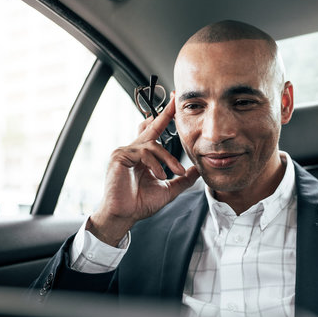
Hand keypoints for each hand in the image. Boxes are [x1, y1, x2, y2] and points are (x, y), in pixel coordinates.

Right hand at [88, 97, 199, 245]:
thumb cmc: (141, 203)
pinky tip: (160, 175)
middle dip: (165, 114)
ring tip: (175, 172)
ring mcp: (125, 151)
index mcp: (143, 155)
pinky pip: (143, 153)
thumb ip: (183, 179)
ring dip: (168, 159)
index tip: (174, 105)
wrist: (125, 215)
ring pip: (153, 145)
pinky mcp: (119, 156)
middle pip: (151, 127)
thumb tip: (198, 170)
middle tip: (175, 101)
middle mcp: (133, 150)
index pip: (154, 132)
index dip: (164, 118)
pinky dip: (155, 164)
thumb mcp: (168, 189)